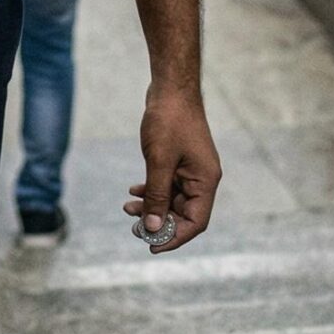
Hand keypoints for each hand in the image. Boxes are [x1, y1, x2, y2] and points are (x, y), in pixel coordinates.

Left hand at [120, 85, 218, 252]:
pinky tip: (133, 190)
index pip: (196, 222)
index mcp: (206, 181)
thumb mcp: (159, 161)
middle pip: (184, 214)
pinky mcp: (180, 161)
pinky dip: (152, 191)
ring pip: (172, 200)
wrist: (171, 87)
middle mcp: (202, 178)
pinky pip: (167, 185)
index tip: (152, 246)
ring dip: (152, 206)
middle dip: (159, 222)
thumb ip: (157, 196)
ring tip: (127, 207)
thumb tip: (154, 227)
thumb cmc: (168, 121)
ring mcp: (191, 169)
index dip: (175, 237)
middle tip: (133, 227)